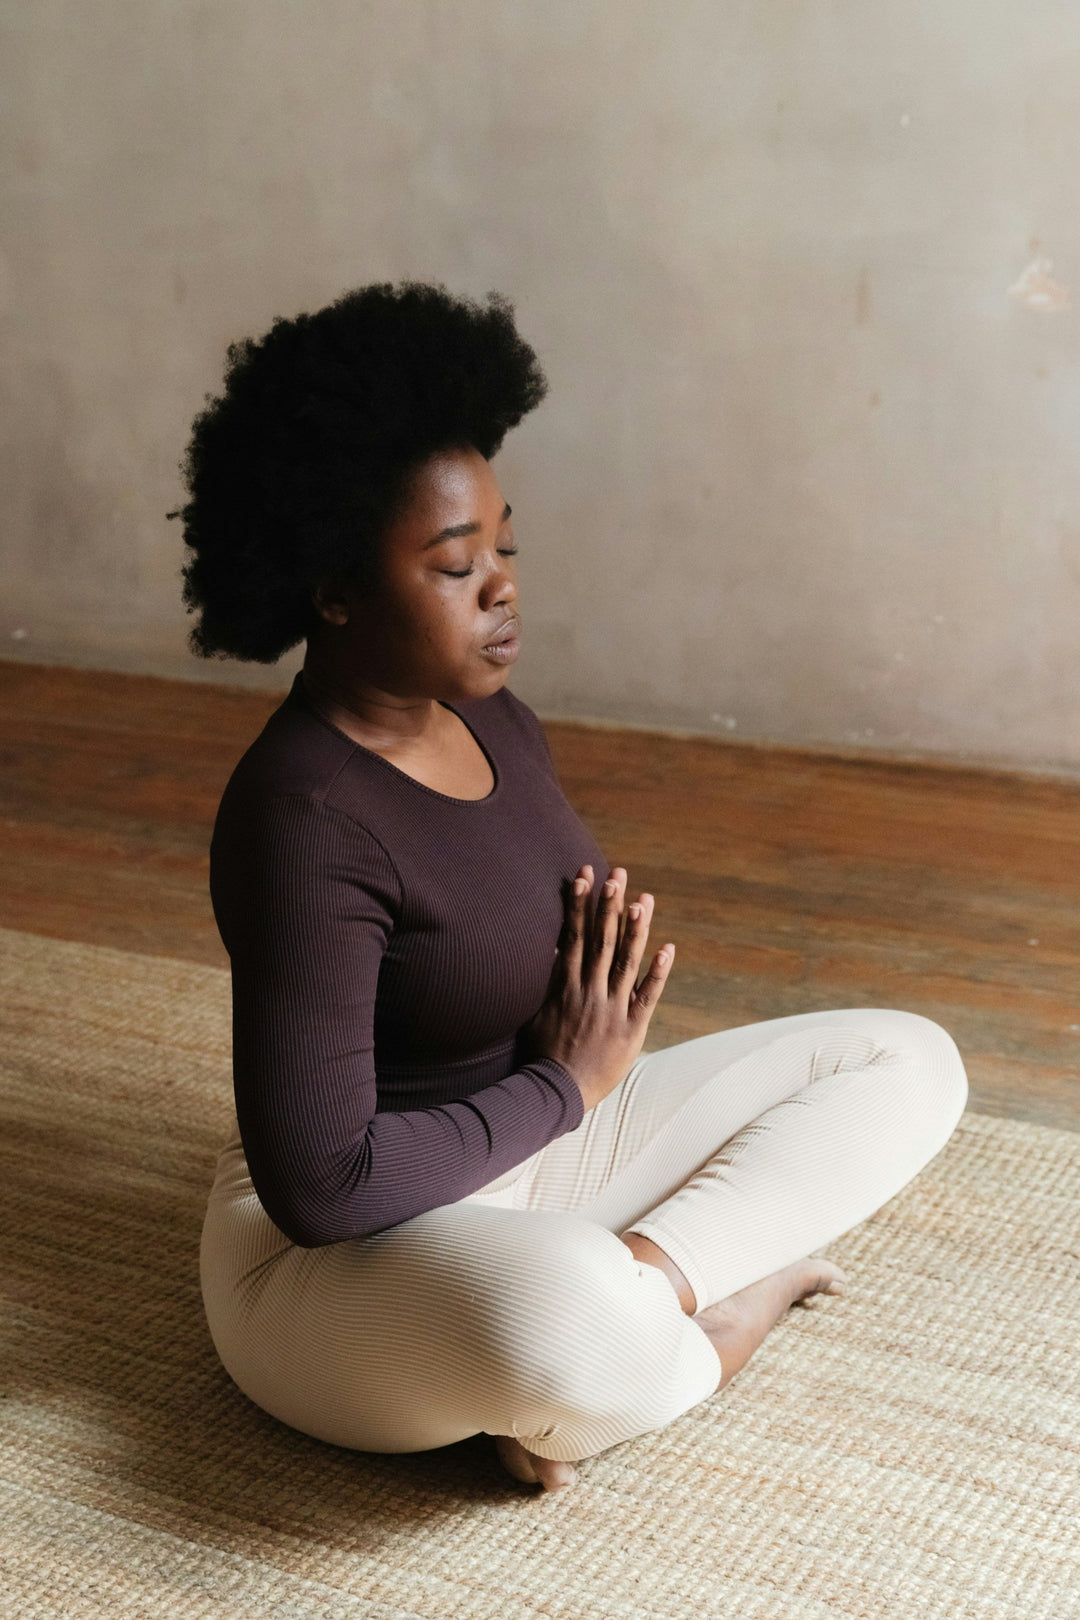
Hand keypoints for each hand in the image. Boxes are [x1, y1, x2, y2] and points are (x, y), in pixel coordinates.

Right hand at [520, 864, 674, 1111]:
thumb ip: (547, 984)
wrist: (554, 1091)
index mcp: (565, 986)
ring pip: (626, 961)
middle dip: (609, 905)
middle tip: (617, 874)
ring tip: (642, 899)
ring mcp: (612, 1008)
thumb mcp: (535, 1014)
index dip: (579, 904)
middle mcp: (589, 991)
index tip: (583, 876)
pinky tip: (667, 948)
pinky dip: (658, 972)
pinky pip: (647, 995)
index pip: (573, 935)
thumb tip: (551, 954)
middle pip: (602, 940)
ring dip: (635, 929)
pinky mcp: (631, 1029)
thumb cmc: (541, 1055)